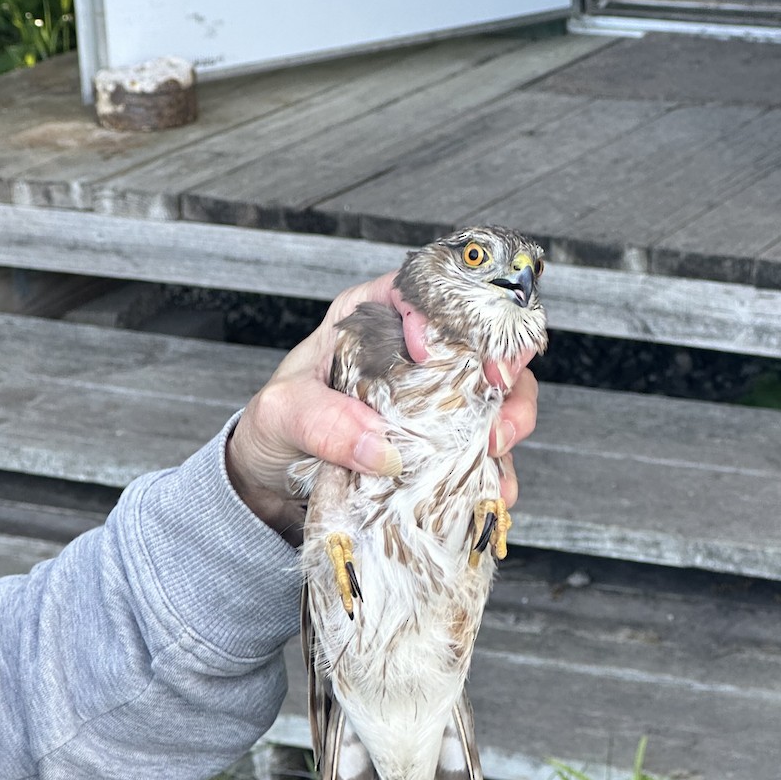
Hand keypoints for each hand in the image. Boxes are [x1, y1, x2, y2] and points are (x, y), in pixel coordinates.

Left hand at [226, 272, 538, 530]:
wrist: (271, 484)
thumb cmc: (273, 429)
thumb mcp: (281, 414)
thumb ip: (322, 422)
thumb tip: (380, 448)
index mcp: (370, 319)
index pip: (423, 291)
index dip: (443, 310)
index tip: (432, 353)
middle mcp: (412, 353)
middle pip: (482, 339)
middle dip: (504, 365)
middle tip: (498, 394)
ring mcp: (435, 401)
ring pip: (498, 394)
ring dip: (509, 419)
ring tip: (493, 449)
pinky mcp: (443, 446)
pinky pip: (485, 453)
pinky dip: (497, 471)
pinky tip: (492, 488)